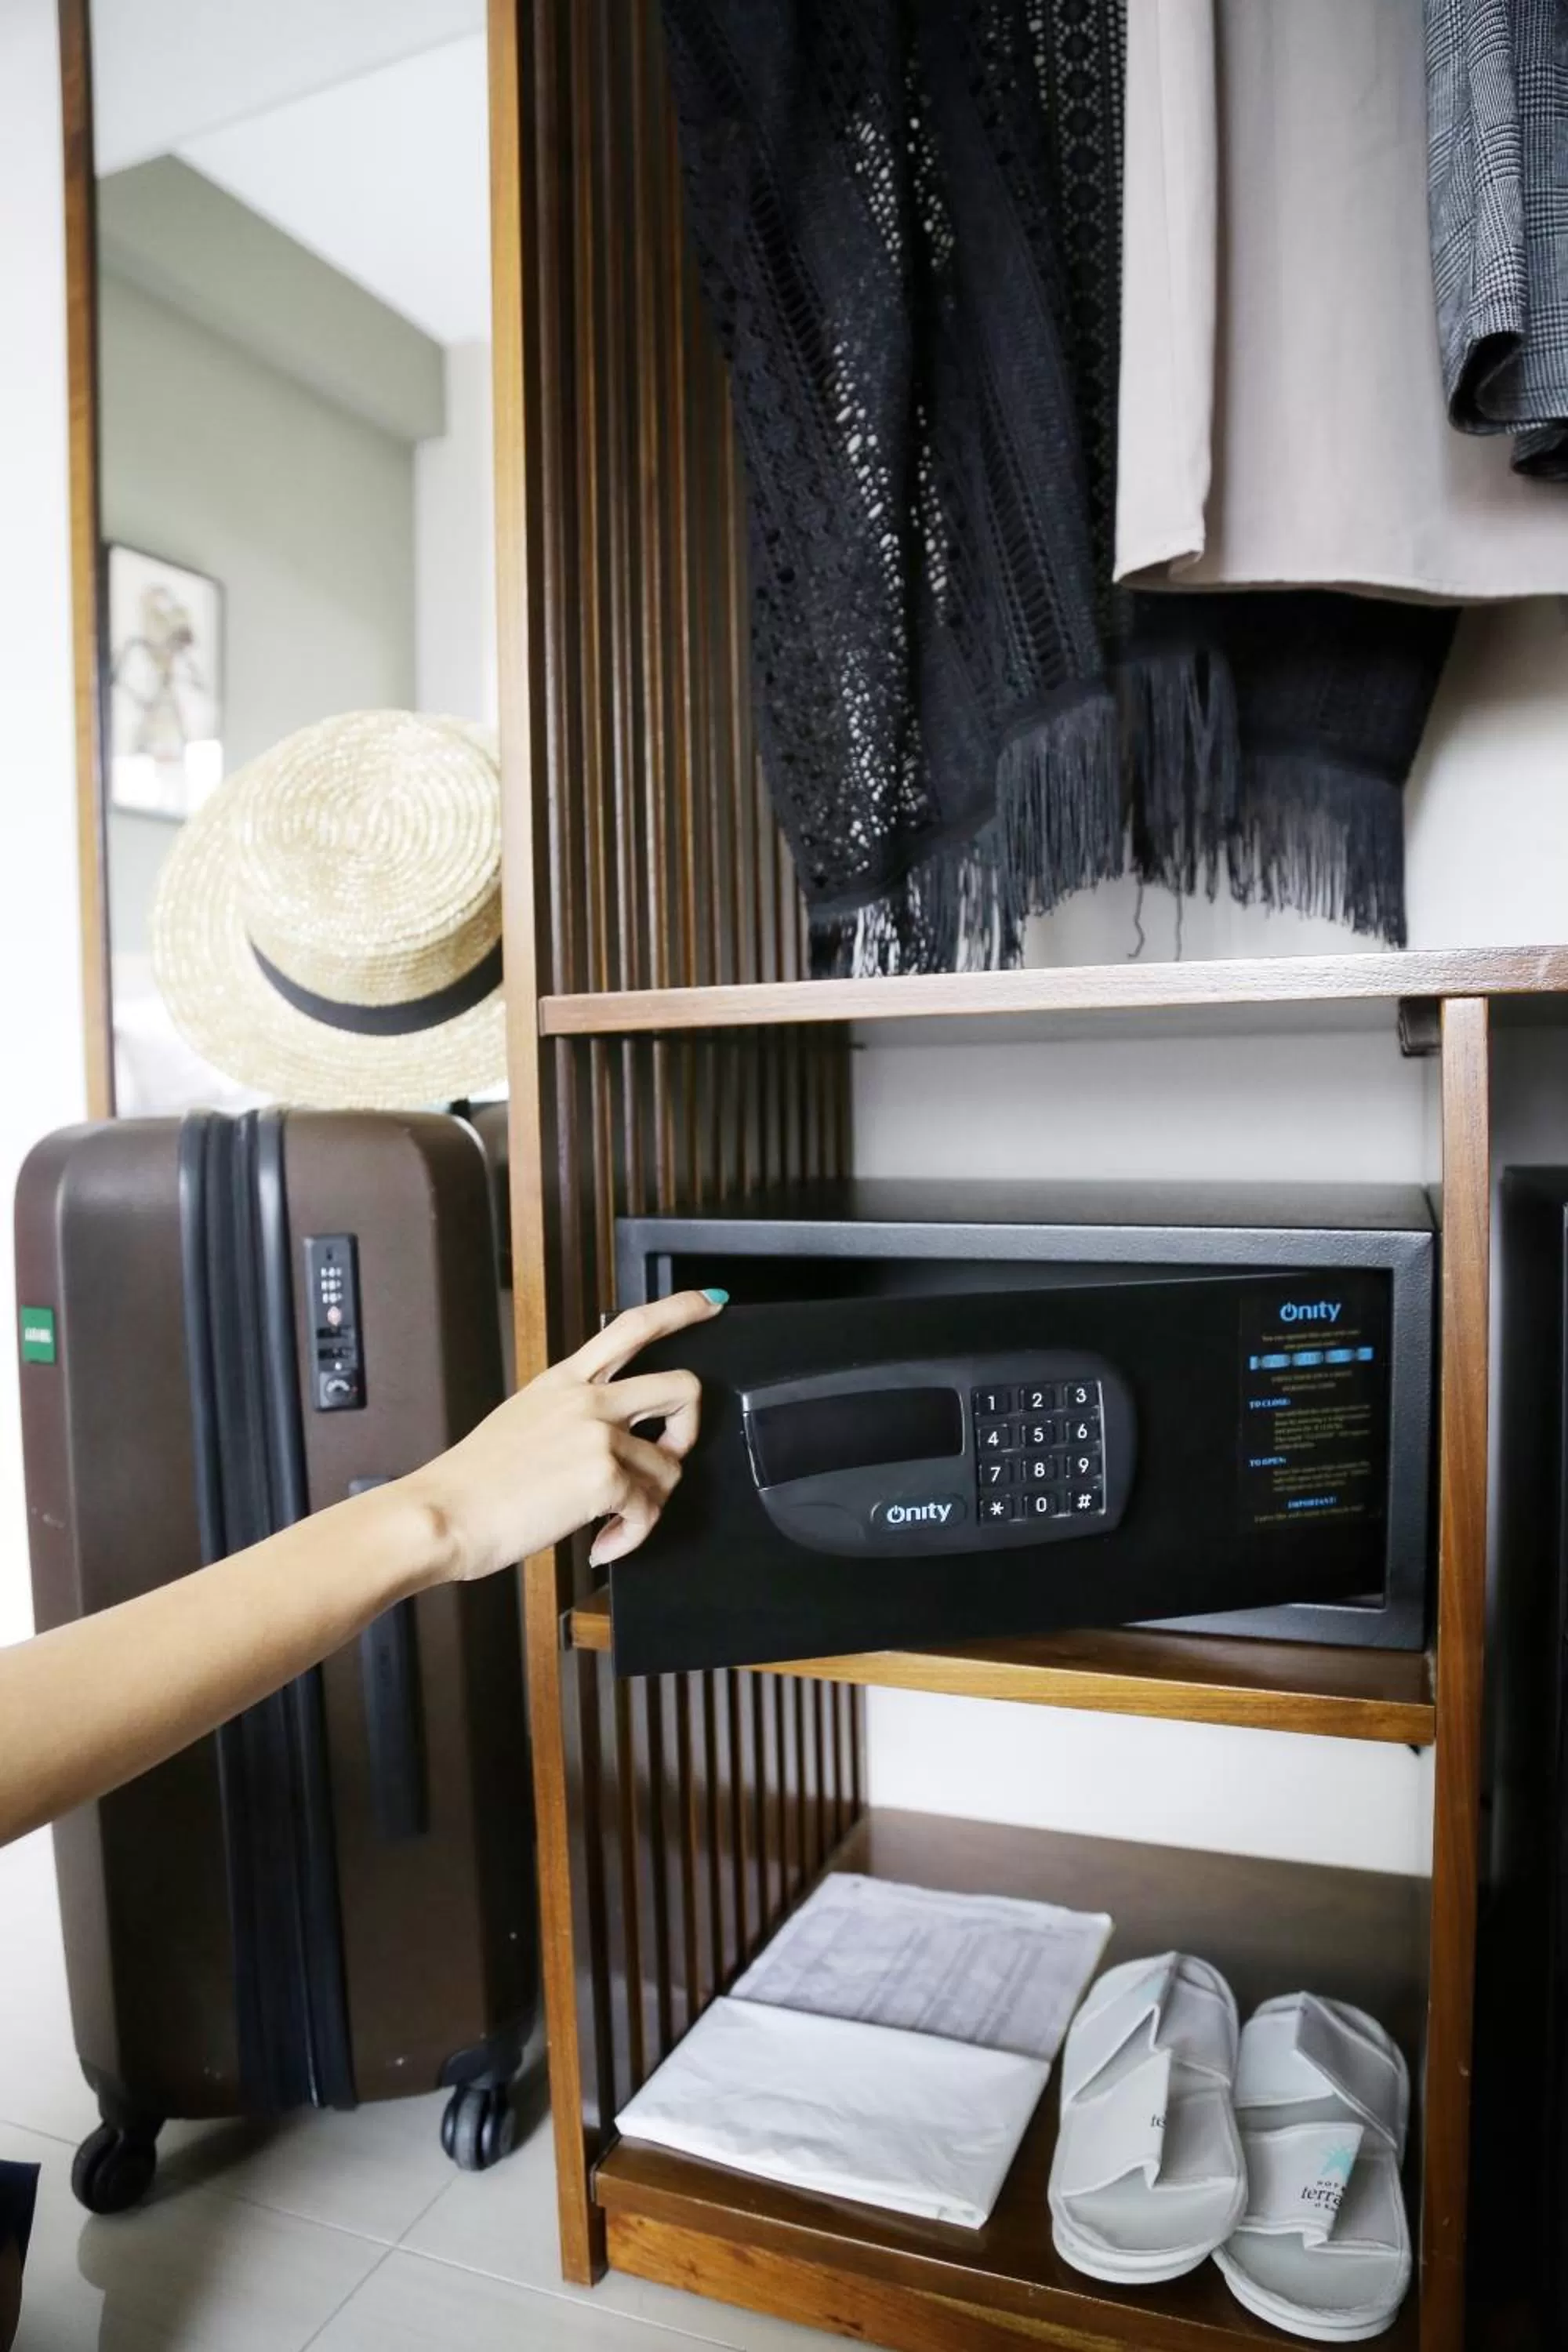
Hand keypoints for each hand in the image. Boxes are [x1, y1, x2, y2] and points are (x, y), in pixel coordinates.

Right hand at [402, 1289, 724, 1582]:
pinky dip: (632, 1536)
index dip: (681, 1310)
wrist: (441, 1515)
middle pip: (682, 1389)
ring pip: (670, 1466)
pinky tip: (602, 1544)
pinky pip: (649, 1510)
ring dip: (649, 1505)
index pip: (632, 1326)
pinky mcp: (603, 1477)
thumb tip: (608, 1439)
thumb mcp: (521, 1421)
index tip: (711, 1304)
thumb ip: (569, 1415)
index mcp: (564, 1380)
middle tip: (663, 1461)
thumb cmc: (472, 1483)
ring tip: (613, 1523)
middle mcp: (587, 1398)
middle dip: (688, 1431)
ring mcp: (598, 1434)